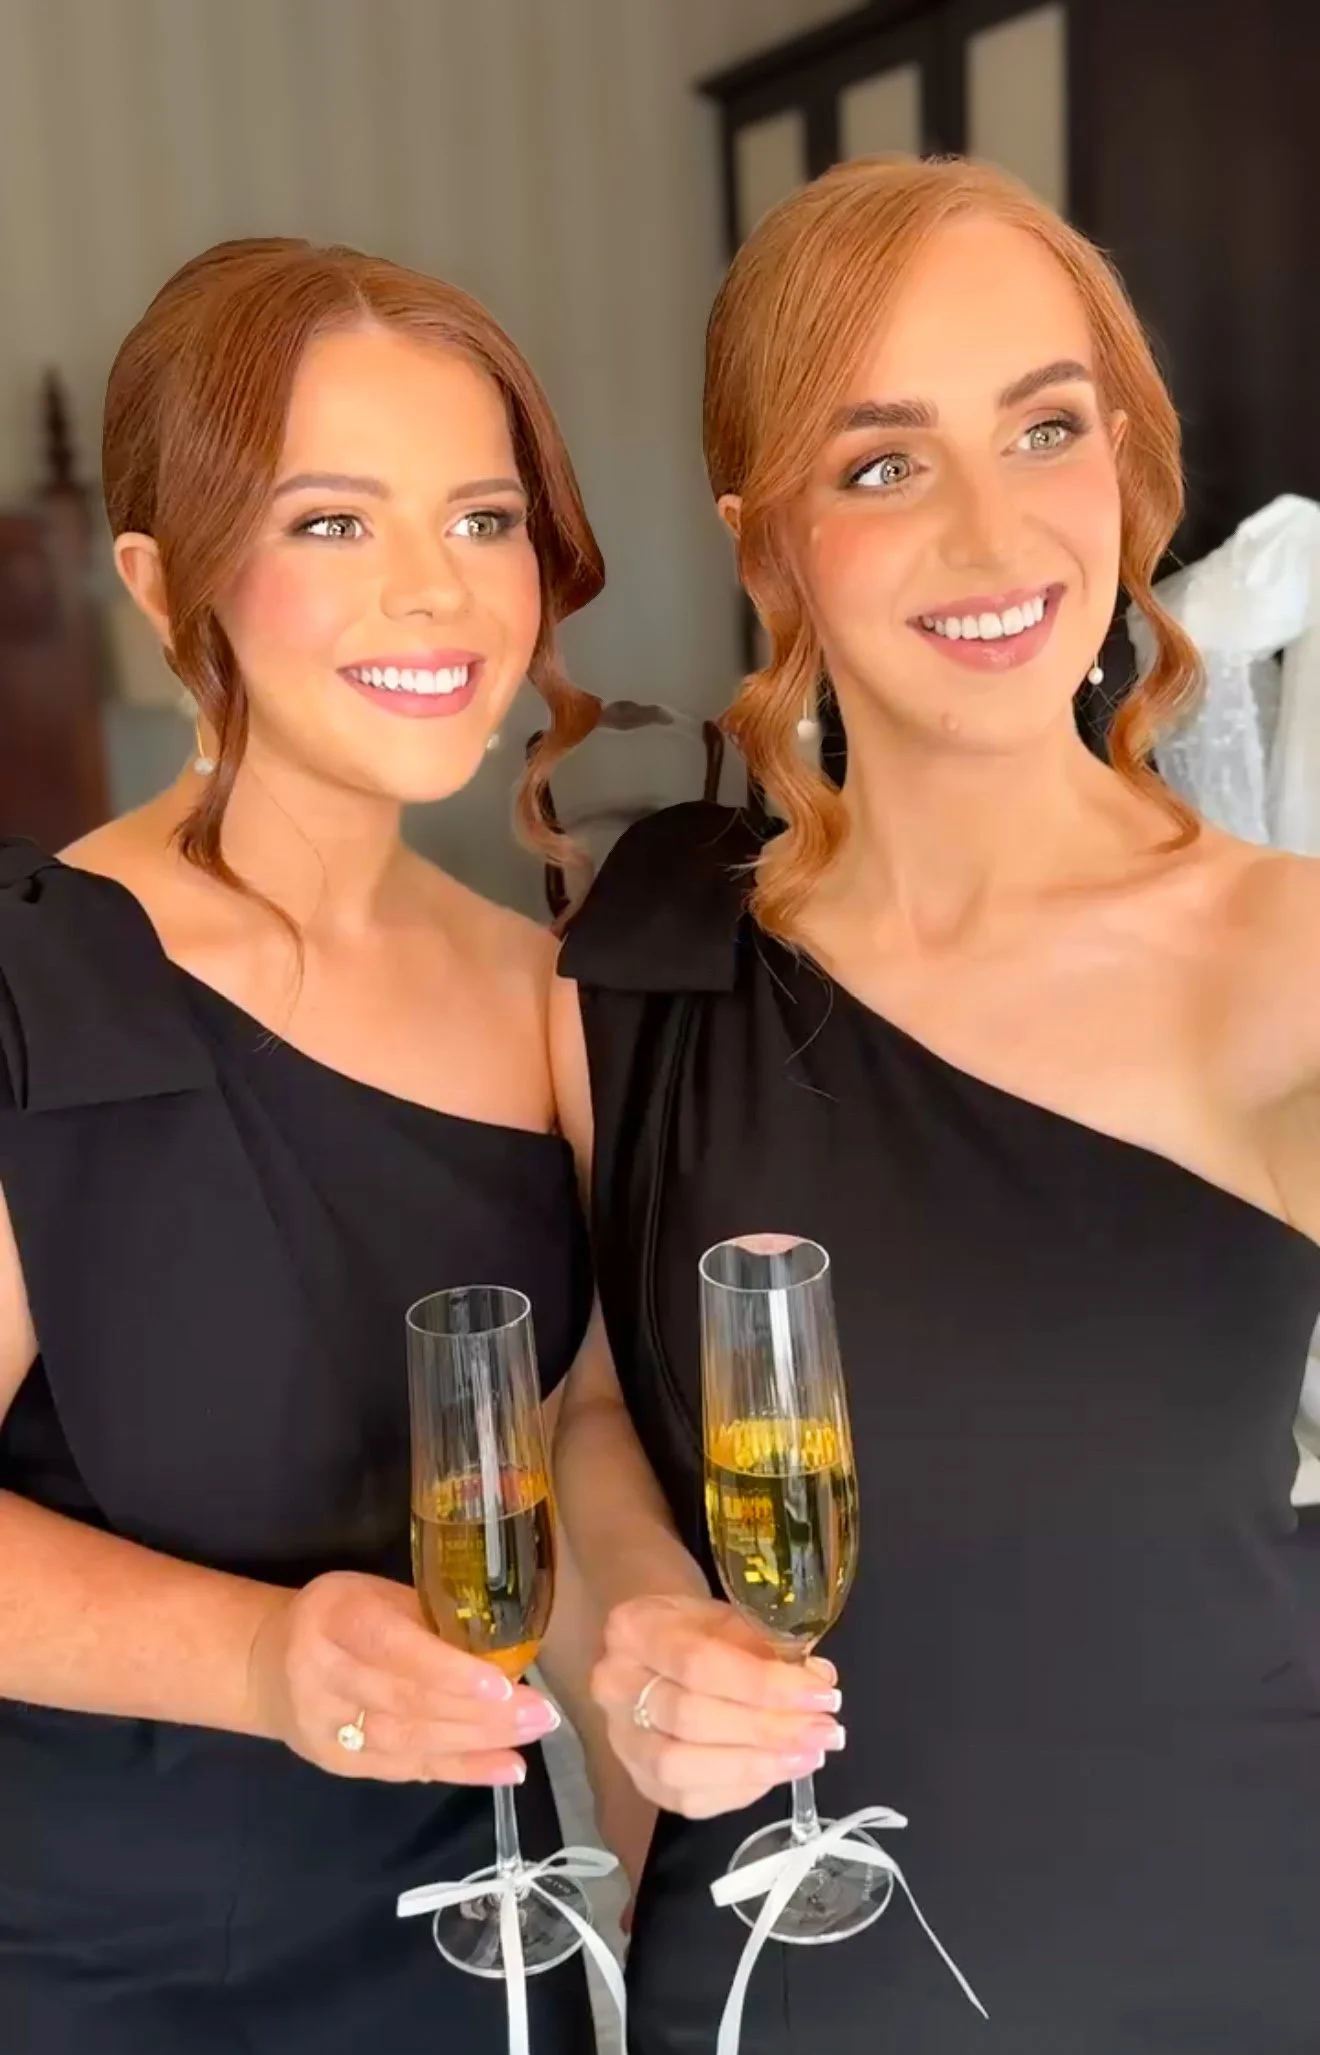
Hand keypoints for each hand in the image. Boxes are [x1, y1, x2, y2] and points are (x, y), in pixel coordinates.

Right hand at [246, 1571, 558, 1783]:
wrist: (267, 1664)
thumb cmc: (339, 1617)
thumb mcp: (373, 1594)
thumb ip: (426, 1617)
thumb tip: (504, 1639)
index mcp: (335, 1617)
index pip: (392, 1646)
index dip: (446, 1669)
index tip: (501, 1682)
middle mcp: (324, 1674)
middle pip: (407, 1701)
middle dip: (479, 1712)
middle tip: (539, 1712)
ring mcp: (328, 1727)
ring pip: (410, 1740)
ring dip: (478, 1742)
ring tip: (531, 1734)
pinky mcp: (341, 1764)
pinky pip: (408, 1770)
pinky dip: (462, 1771)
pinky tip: (507, 1768)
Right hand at [592, 1594, 844, 1819]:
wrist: (656, 1649)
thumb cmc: (699, 1629)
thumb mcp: (730, 1618)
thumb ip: (771, 1647)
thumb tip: (819, 1679)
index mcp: (633, 1630)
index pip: (699, 1663)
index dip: (764, 1685)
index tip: (822, 1694)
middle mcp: (613, 1686)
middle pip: (691, 1719)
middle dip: (768, 1729)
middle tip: (825, 1731)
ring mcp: (621, 1739)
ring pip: (682, 1768)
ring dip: (756, 1765)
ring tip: (810, 1756)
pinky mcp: (639, 1780)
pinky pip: (689, 1800)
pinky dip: (741, 1789)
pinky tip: (780, 1770)